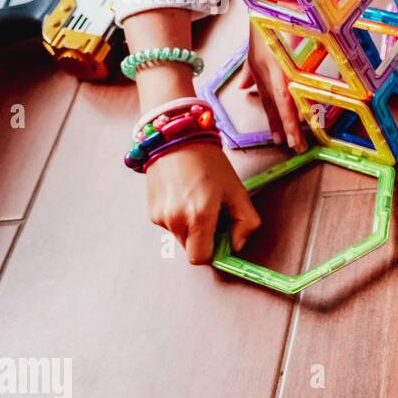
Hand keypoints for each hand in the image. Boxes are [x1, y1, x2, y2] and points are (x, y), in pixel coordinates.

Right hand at [146, 141, 262, 263]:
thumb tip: (237, 244)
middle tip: (214, 214)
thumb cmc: (210, 163)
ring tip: (198, 200)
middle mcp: (175, 220)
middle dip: (204, 238)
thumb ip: (246, 222)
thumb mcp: (237, 191)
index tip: (222, 237)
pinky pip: (170, 225)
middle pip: (191, 249)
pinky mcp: (151, 212)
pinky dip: (180, 218)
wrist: (177, 139)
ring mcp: (160, 217)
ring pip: (181, 237)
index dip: (214, 251)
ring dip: (192, 227)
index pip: (201, 258)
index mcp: (198, 216)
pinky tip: (185, 197)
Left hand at [239, 20, 305, 150]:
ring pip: (284, 103)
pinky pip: (291, 90)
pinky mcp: (285, 63)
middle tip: (292, 147)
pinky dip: (296, 105)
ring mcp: (277, 69)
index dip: (275, 122)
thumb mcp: (252, 49)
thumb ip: (248, 71)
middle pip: (277, 107)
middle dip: (285, 128)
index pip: (270, 102)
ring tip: (298, 141)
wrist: (271, 1)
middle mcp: (268, 73)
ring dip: (291, 123)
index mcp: (263, 71)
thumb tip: (243, 88)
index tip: (280, 139)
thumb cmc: (267, 21)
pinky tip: (303, 117)